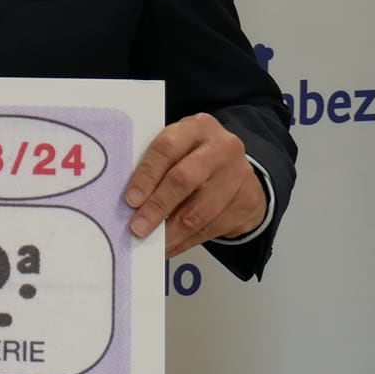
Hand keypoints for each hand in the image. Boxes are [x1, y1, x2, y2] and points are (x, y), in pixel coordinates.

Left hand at [123, 113, 265, 257]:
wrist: (237, 169)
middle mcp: (222, 148)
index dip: (146, 175)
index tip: (130, 199)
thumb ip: (156, 165)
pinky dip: (184, 242)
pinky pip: (210, 229)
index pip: (167, 148)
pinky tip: (169, 246)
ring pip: (199, 212)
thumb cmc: (194, 157)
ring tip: (150, 243)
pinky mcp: (246, 202)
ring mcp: (238, 175)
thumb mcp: (178, 149)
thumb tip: (128, 200)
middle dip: (157, 207)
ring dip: (170, 233)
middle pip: (184, 180)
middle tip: (137, 228)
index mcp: (197, 127)